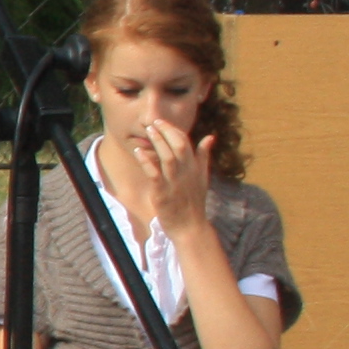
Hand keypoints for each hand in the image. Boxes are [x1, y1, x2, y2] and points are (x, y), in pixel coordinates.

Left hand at [132, 113, 213, 234]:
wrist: (190, 226)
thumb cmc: (193, 201)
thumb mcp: (202, 177)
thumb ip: (204, 156)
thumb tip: (210, 137)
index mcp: (195, 167)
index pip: (187, 142)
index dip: (174, 130)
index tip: (162, 122)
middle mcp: (187, 172)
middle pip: (179, 146)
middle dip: (166, 132)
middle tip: (153, 122)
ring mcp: (175, 183)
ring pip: (168, 157)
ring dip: (157, 142)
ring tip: (148, 131)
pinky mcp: (163, 193)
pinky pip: (155, 174)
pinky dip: (147, 162)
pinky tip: (138, 152)